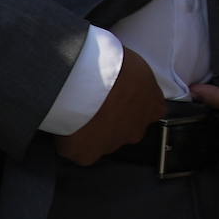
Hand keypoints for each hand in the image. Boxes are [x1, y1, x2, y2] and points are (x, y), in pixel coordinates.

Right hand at [52, 47, 164, 164]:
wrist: (90, 79)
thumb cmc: (114, 64)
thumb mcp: (136, 66)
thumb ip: (138, 80)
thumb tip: (127, 77)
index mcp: (153, 107)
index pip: (149, 112)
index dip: (131, 105)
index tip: (118, 97)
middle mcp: (136, 130)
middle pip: (124, 130)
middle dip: (111, 121)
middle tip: (95, 104)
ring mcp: (112, 145)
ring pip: (101, 142)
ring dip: (91, 131)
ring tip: (78, 112)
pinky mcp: (87, 154)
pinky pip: (77, 151)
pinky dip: (69, 142)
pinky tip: (65, 125)